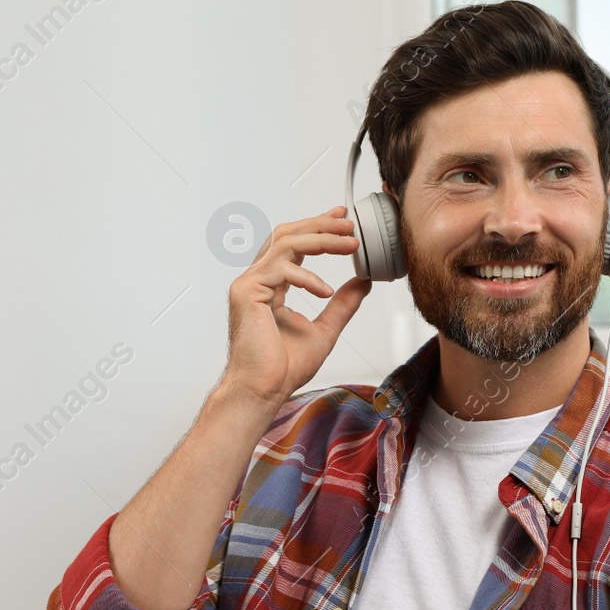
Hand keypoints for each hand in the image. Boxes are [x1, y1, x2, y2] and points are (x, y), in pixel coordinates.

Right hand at [222, 206, 372, 409]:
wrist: (264, 390)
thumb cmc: (283, 367)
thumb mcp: (325, 329)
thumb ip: (342, 304)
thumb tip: (363, 283)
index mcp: (271, 285)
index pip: (293, 244)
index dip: (317, 227)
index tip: (342, 218)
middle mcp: (257, 280)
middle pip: (287, 235)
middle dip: (321, 225)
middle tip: (349, 223)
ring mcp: (249, 284)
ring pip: (285, 244)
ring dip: (321, 240)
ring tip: (349, 244)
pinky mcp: (247, 293)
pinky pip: (281, 270)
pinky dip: (307, 278)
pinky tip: (326, 290)